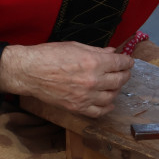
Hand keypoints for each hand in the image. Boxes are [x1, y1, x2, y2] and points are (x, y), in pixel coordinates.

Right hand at [0, 42, 133, 117]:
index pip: (120, 64)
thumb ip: (97, 51)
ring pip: (111, 97)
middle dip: (125, 75)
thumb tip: (112, 52)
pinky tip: (108, 102)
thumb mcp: (76, 46)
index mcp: (94, 62)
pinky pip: (98, 111)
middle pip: (119, 80)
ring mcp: (85, 96)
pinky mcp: (77, 107)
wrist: (30, 72)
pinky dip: (106, 107)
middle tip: (124, 72)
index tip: (128, 61)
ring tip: (115, 85)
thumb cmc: (50, 54)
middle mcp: (93, 80)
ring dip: (117, 90)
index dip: (127, 62)